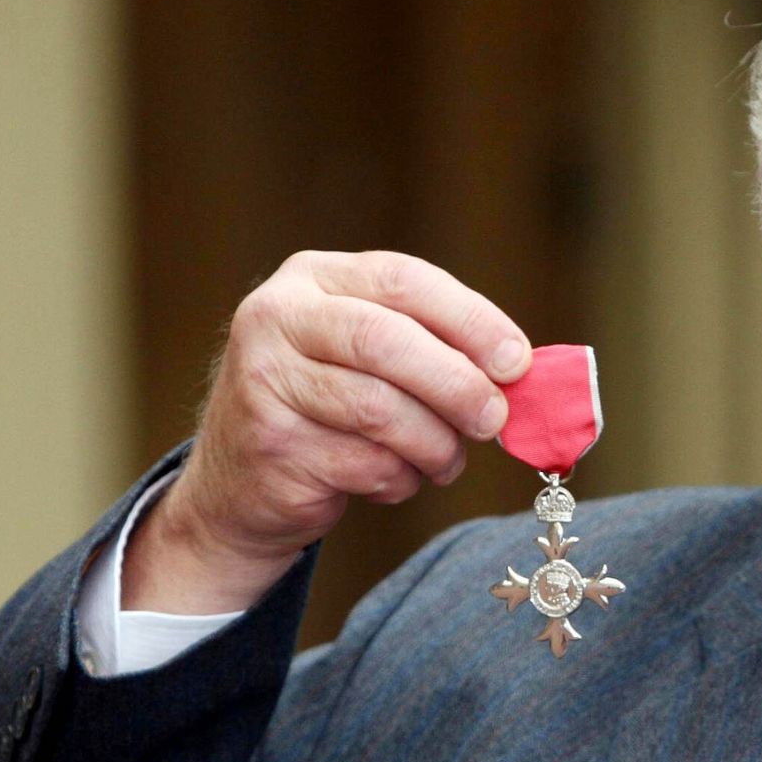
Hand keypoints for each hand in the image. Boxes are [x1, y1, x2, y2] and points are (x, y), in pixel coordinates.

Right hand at [124, 250, 529, 613]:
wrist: (240, 482)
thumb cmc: (331, 409)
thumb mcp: (372, 357)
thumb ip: (435, 347)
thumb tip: (521, 370)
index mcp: (313, 279)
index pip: (402, 281)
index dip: (469, 319)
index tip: (517, 361)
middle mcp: (277, 319)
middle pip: (386, 341)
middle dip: (456, 384)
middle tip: (494, 419)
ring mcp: (263, 381)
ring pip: (379, 410)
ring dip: (434, 444)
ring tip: (446, 460)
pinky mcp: (269, 444)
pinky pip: (364, 463)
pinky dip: (399, 479)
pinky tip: (394, 479)